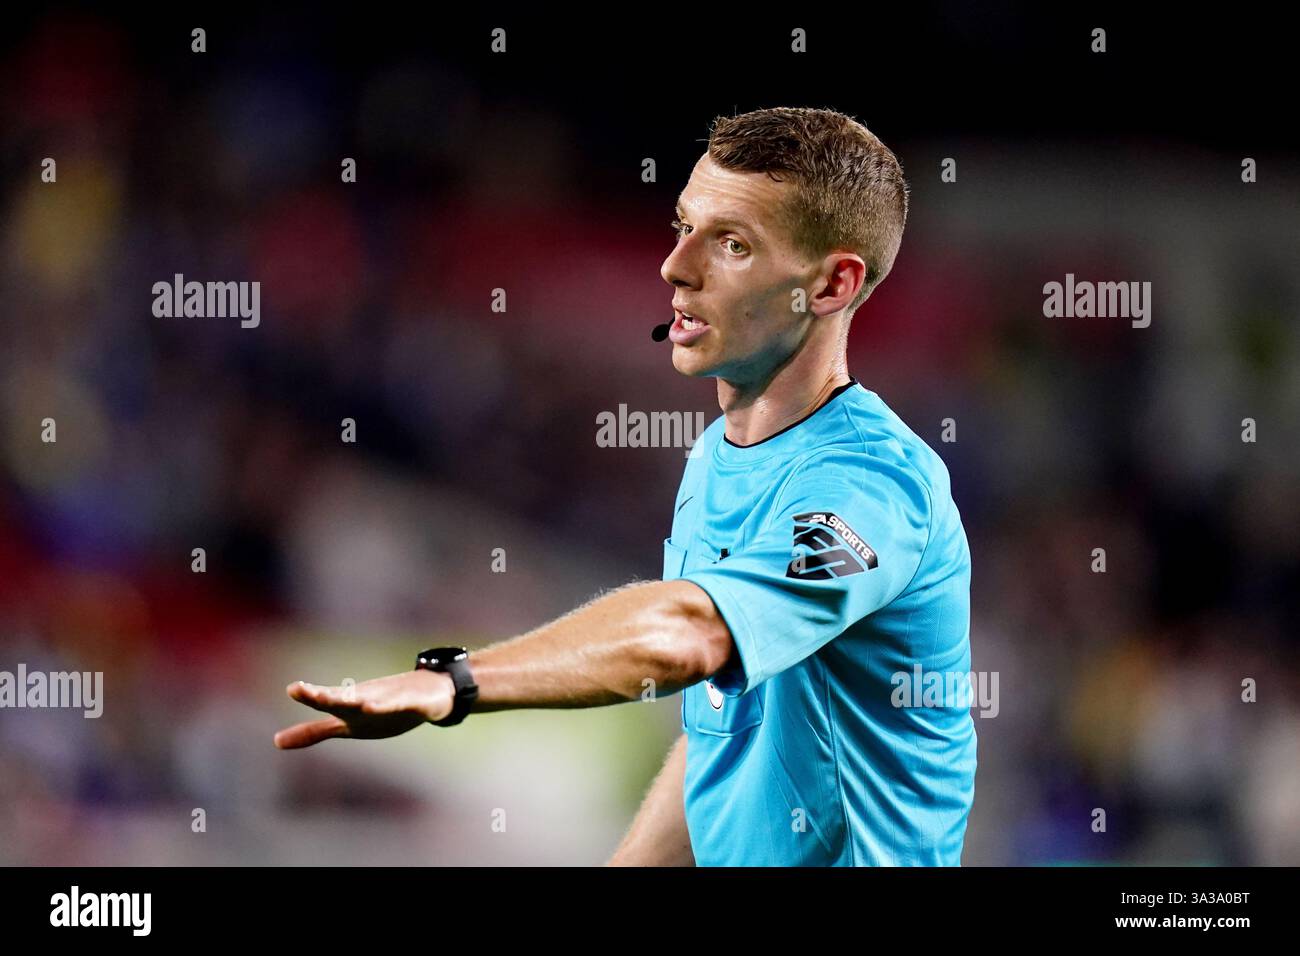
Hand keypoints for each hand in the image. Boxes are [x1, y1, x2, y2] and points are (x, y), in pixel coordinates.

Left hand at [273, 669, 454, 748]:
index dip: (310, 696)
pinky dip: (391, 705)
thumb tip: (276, 742)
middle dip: (326, 696)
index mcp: (349, 707)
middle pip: (344, 699)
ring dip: (358, 701)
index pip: (327, 702)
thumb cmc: (380, 708)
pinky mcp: (413, 703)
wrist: (427, 695)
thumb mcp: (345, 724)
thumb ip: (313, 732)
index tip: (293, 688)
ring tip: (343, 700)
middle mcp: (367, 699)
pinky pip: (402, 705)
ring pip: (373, 700)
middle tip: (306, 691)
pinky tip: (379, 707)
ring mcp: (390, 699)